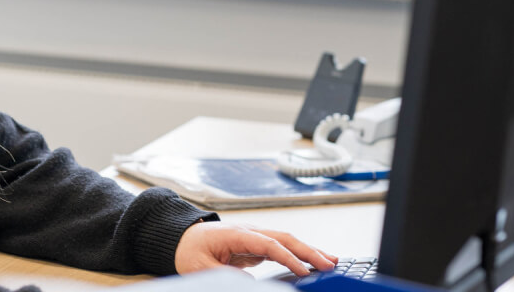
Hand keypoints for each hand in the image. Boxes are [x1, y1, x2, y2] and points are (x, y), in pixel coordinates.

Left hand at [174, 221, 336, 276]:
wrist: (182, 239)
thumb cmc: (189, 250)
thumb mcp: (201, 267)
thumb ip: (226, 273)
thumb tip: (249, 282)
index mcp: (236, 234)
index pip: (268, 244)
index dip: (288, 257)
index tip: (304, 271)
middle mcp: (249, 231)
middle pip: (284, 238)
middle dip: (308, 250)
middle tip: (330, 264)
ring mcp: (254, 236)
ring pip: (286, 241)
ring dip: (309, 251)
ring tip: (331, 261)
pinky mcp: (256, 245)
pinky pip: (282, 249)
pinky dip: (298, 255)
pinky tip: (311, 263)